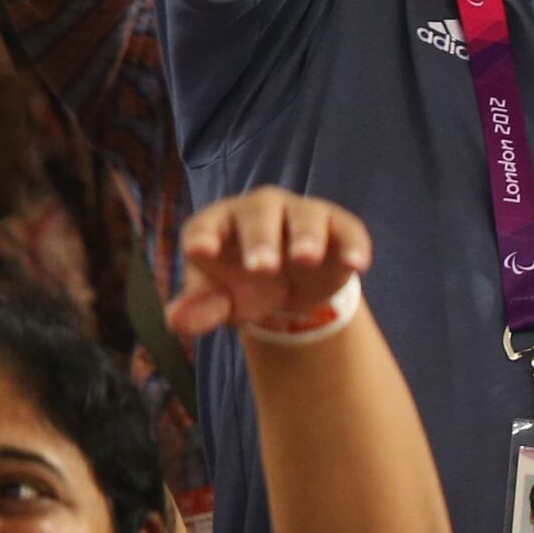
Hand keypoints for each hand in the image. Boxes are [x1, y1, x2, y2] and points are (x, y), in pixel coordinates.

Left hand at [163, 189, 372, 342]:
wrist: (288, 288)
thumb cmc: (242, 287)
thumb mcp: (219, 303)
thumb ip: (198, 310)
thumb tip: (177, 322)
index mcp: (218, 224)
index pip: (205, 225)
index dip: (202, 236)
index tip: (199, 251)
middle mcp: (259, 210)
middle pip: (258, 214)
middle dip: (260, 239)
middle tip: (262, 267)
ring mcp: (301, 215)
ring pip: (305, 216)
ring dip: (306, 236)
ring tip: (305, 258)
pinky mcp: (339, 228)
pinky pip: (347, 230)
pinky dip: (353, 245)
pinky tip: (356, 263)